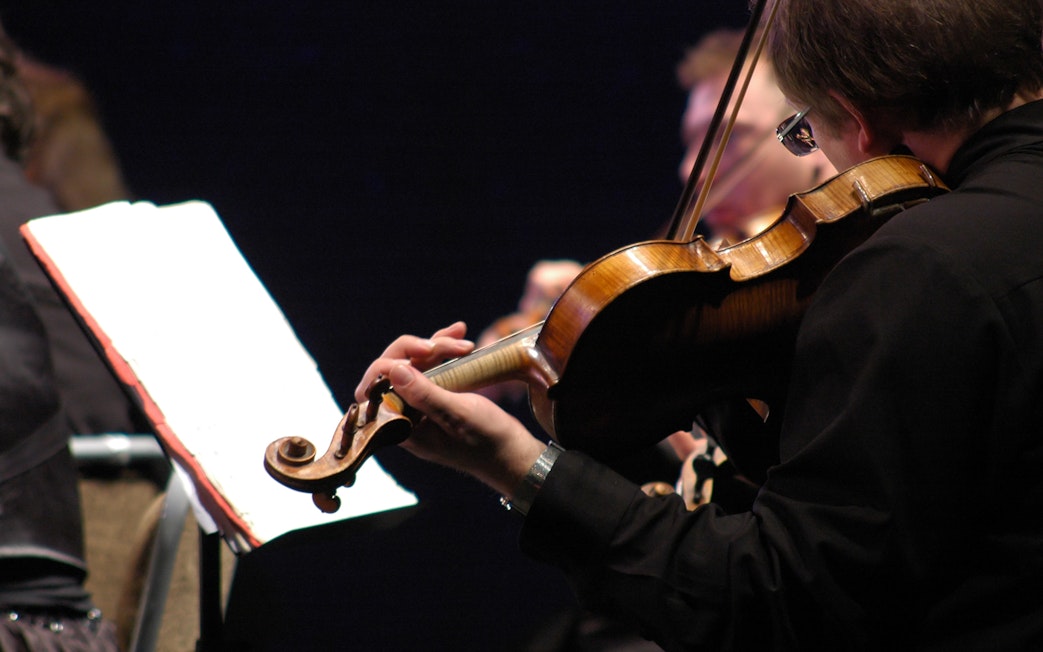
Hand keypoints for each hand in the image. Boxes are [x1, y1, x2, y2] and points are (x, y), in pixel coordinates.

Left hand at [357, 322, 544, 496]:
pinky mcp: (439, 395)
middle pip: (392, 372)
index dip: (387, 367)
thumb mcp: (457, 415)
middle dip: (415, 350)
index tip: (420, 354)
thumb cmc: (487, 442)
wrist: (514, 454)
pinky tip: (461, 337)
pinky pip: (432, 367)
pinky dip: (444, 349)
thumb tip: (392, 371)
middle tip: (443, 345)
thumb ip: (424, 394)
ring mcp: (423, 404)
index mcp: (402, 427)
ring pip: (414, 364)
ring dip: (436, 345)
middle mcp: (406, 415)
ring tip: (462, 337)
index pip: (373, 391)